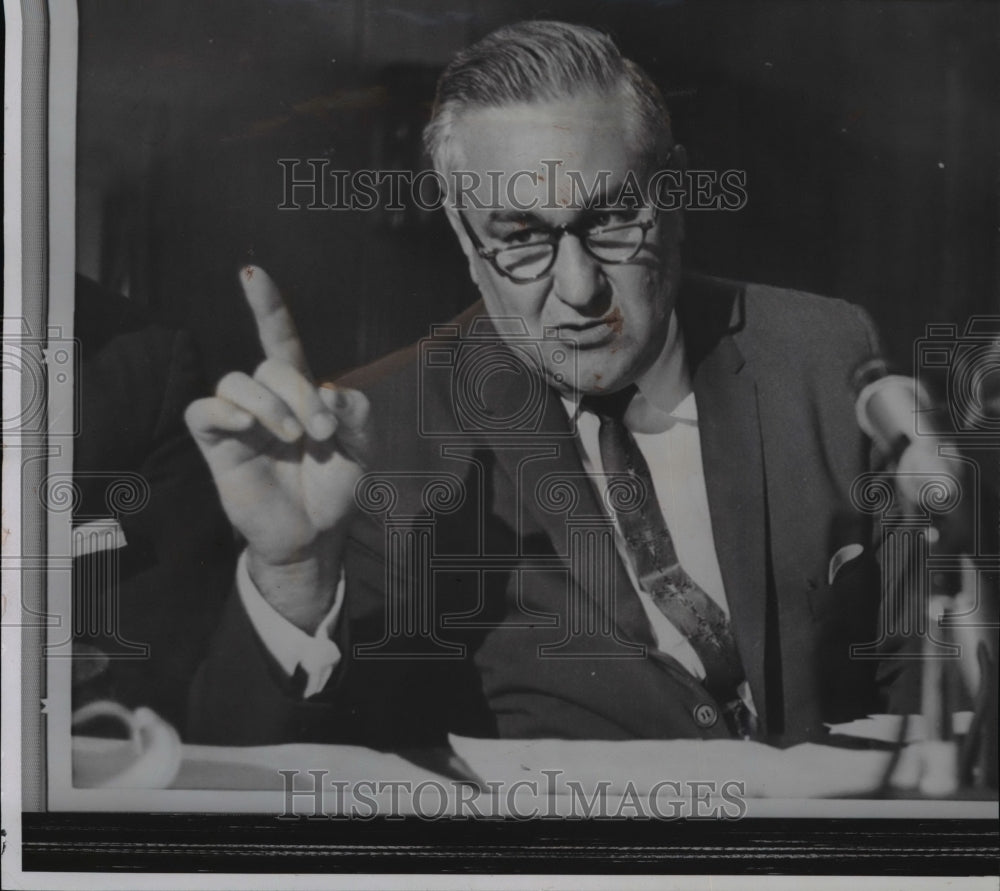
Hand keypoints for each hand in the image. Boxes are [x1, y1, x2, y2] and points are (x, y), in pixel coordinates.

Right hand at [185, 266, 370, 630]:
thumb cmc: (335, 487)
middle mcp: (267, 399)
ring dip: (271, 403)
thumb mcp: (363, 447)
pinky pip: (204, 411)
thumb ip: (357, 413)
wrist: (316, 534)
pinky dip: (225, 410)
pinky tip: (249, 426)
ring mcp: (240, 421)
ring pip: (236, 380)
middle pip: (270, 364)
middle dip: (300, 393)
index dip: (267, 307)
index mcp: (300, 391)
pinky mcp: (218, 446)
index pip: (281, 339)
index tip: (252, 273)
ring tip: (293, 437)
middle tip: (321, 432)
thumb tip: (327, 390)